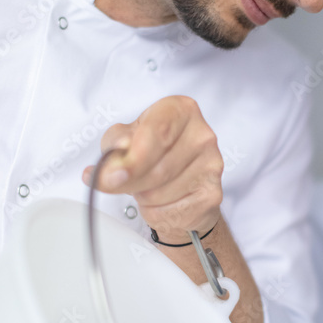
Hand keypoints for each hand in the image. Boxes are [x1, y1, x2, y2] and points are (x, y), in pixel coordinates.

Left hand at [83, 96, 222, 243]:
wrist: (181, 180)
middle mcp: (202, 135)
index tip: (110, 177)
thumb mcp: (124, 138)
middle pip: (157, 168)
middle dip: (129, 183)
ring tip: (145, 187)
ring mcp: (211, 166)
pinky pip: (169, 212)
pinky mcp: (212, 194)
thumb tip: (112, 168)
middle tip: (115, 184)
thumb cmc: (152, 153)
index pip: (157, 134)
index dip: (131, 160)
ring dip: (141, 197)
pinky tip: (159, 201)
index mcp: (181, 110)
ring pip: (160, 194)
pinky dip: (154, 212)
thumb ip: (114, 147)